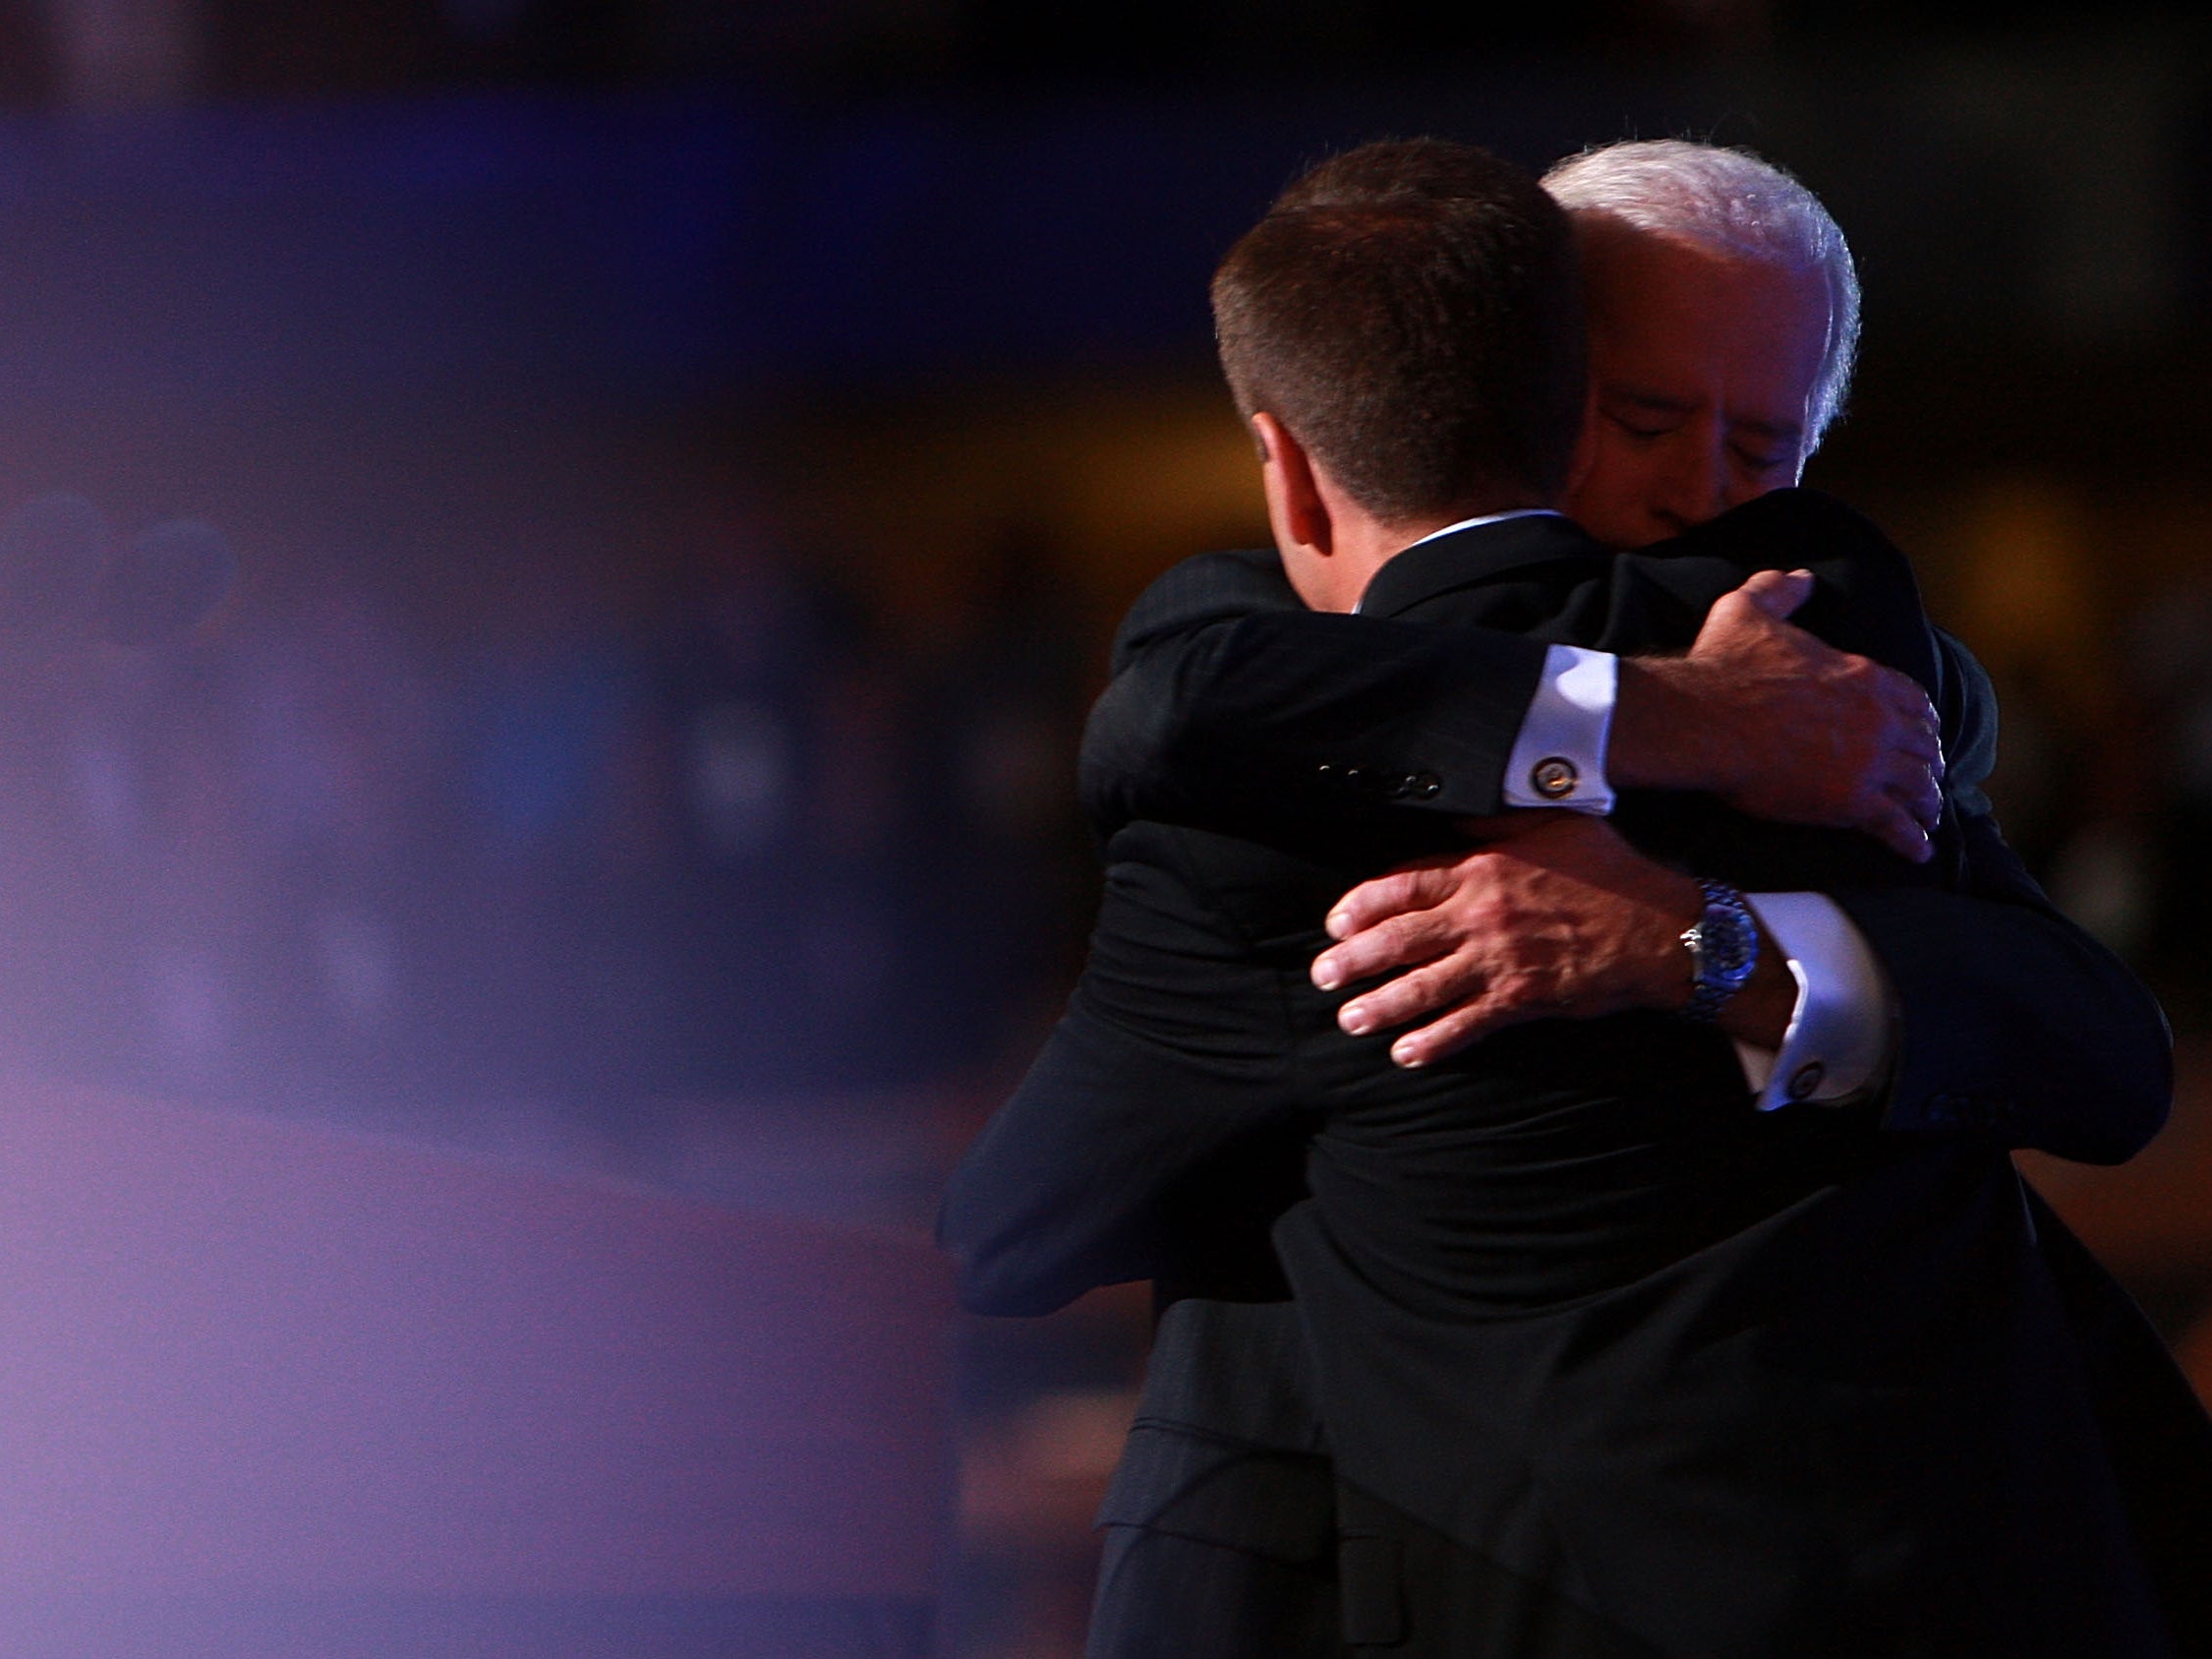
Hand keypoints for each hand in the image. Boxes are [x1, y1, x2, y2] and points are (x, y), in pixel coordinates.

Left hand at [1311, 813, 1728, 1067]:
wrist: (1662, 929)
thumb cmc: (1609, 872)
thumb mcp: (1553, 825)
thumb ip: (1497, 820)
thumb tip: (1455, 810)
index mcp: (1482, 867)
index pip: (1404, 884)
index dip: (1363, 905)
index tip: (1336, 923)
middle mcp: (1481, 914)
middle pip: (1400, 938)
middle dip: (1355, 960)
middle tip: (1324, 975)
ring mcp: (1499, 959)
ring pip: (1423, 987)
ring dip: (1381, 1006)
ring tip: (1350, 1020)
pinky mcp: (1522, 998)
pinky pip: (1466, 1024)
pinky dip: (1433, 1042)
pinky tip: (1406, 1054)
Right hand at [1611, 570, 1942, 861]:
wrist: (1704, 719)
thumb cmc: (1722, 667)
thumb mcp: (1747, 610)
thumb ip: (1777, 589)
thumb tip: (1798, 577)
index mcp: (1862, 675)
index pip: (1914, 698)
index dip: (1921, 718)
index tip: (1920, 732)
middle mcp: (1877, 718)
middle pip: (1922, 744)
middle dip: (1927, 761)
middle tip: (1925, 777)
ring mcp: (1868, 762)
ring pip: (1917, 785)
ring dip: (1926, 802)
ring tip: (1926, 816)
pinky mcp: (1849, 802)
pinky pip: (1895, 825)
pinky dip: (1911, 839)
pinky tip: (1918, 851)